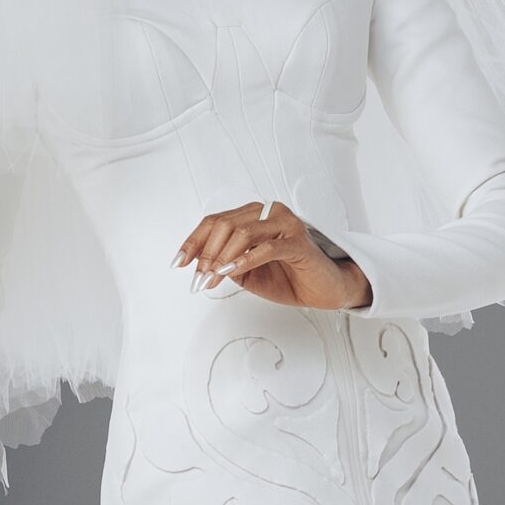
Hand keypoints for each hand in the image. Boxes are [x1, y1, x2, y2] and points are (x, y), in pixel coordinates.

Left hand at [175, 200, 370, 311]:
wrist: (325, 290)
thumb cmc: (290, 278)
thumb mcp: (248, 274)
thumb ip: (227, 263)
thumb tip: (204, 265)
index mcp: (255, 216)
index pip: (216, 221)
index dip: (193, 241)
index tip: (179, 263)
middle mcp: (269, 213)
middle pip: (225, 224)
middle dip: (205, 254)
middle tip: (198, 281)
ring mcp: (285, 224)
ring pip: (242, 231)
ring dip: (221, 259)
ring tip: (211, 280)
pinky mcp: (298, 242)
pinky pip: (266, 247)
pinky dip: (244, 260)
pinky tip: (230, 273)